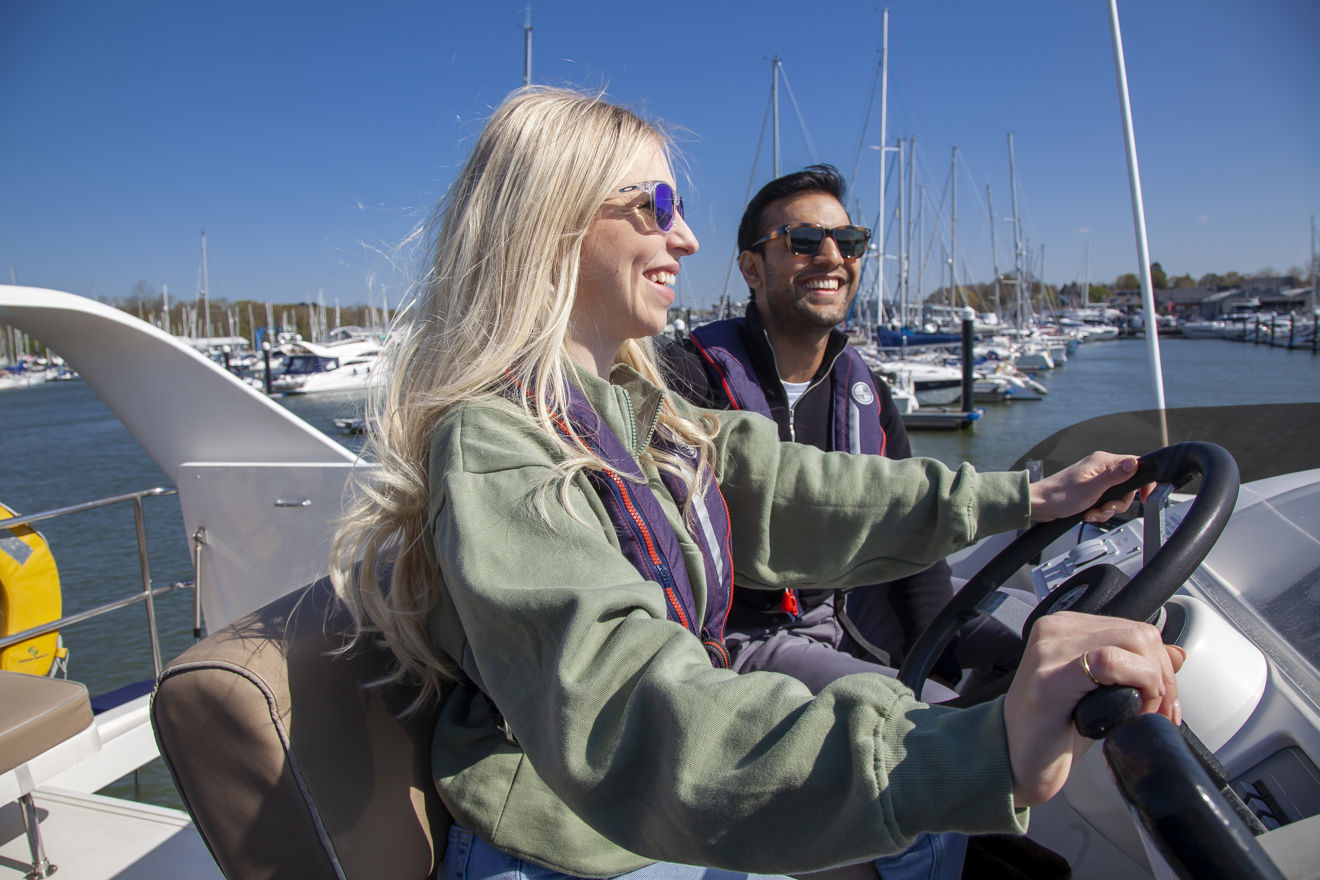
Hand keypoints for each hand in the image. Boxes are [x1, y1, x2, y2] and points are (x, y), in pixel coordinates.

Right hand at [1003, 611, 1185, 805]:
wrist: (1014, 761)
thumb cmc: (1051, 731)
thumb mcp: (1100, 694)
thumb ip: (1133, 668)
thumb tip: (1176, 653)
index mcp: (1066, 629)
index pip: (1135, 629)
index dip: (1161, 666)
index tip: (1163, 702)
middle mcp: (1055, 630)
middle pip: (1140, 635)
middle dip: (1162, 678)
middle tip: (1155, 715)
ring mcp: (1049, 650)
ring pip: (1131, 643)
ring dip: (1152, 685)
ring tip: (1140, 715)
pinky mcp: (1050, 676)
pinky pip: (1110, 663)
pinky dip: (1136, 688)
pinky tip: (1126, 714)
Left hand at [1029, 452, 1151, 522]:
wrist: (1040, 505)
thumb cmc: (1059, 496)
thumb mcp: (1091, 488)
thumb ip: (1115, 476)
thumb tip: (1134, 463)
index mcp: (1102, 461)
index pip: (1135, 464)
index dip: (1143, 482)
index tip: (1144, 498)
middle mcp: (1100, 467)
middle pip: (1127, 486)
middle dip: (1117, 503)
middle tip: (1104, 508)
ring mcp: (1095, 479)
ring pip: (1116, 497)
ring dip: (1106, 509)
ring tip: (1092, 512)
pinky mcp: (1090, 489)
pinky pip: (1105, 501)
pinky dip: (1099, 510)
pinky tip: (1089, 513)